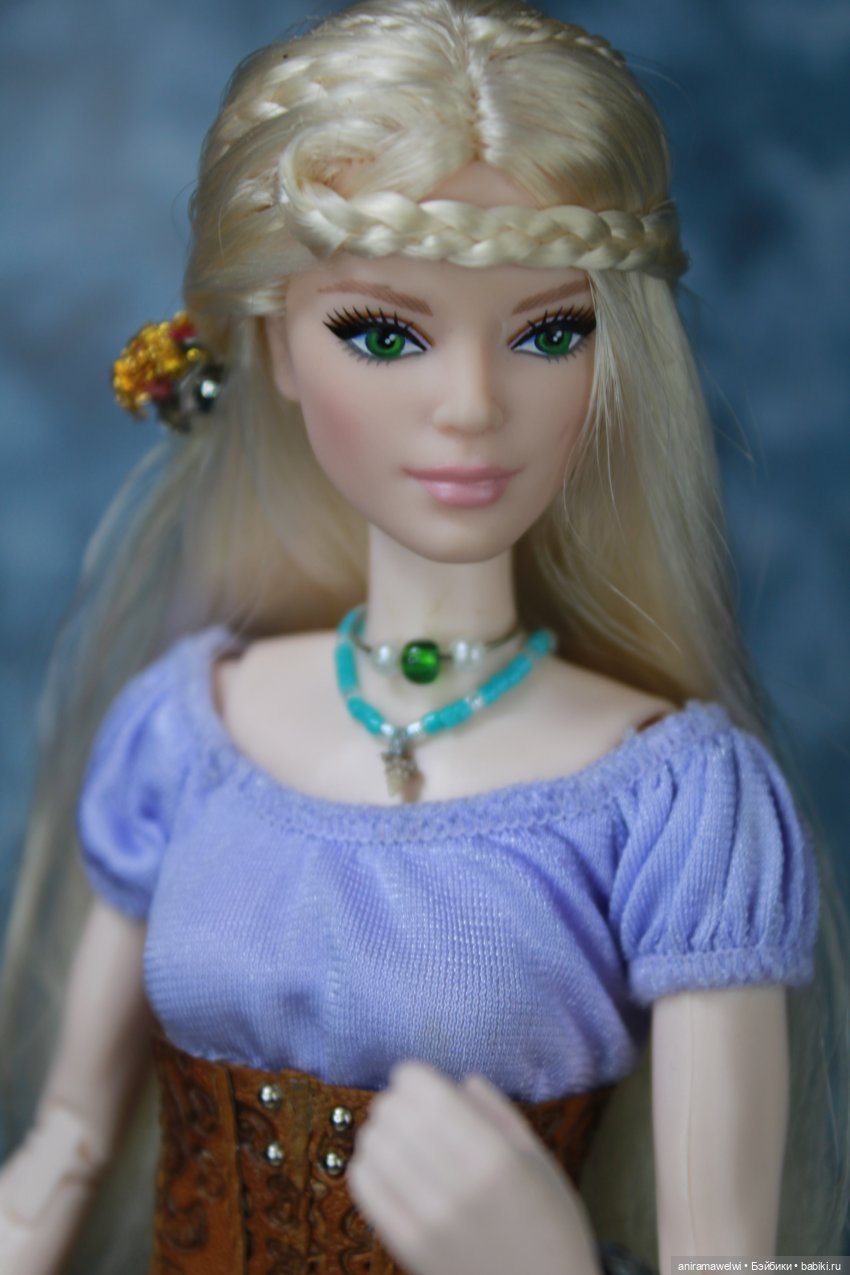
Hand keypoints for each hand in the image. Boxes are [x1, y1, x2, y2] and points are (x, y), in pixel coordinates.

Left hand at [347, 1062, 602, 1274]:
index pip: (424, 1092)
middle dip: (395, 1101)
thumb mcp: (540, 1163)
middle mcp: (458, 1185)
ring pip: (373, 1146)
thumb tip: (462, 1081)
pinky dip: (367, 1165)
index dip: (412, 1076)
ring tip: (397, 1137)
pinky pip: (363, 1187)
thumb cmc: (550, 1229)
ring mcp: (429, 1219)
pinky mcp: (407, 1247)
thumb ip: (501, 1114)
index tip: (419, 1080)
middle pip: (393, 1114)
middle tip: (408, 1109)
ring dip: (379, 1131)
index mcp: (496, 1156)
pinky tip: (386, 1167)